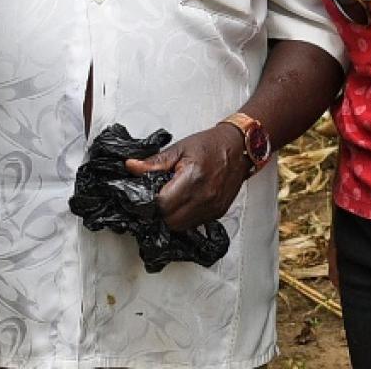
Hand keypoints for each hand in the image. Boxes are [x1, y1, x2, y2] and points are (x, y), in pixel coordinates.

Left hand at [126, 123, 250, 231]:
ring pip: (181, 227)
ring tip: (171, 200)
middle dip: (159, 213)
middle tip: (158, 198)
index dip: (150, 201)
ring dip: (172, 218)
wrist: (238, 147)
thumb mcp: (179, 148)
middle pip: (170, 220)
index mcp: (193, 178)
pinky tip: (184, 203)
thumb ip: (154, 163)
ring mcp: (213, 207)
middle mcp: (205, 196)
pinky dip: (185, 218)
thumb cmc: (210, 145)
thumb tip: (132, 167)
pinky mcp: (218, 212)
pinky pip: (194, 224)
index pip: (162, 204)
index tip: (147, 194)